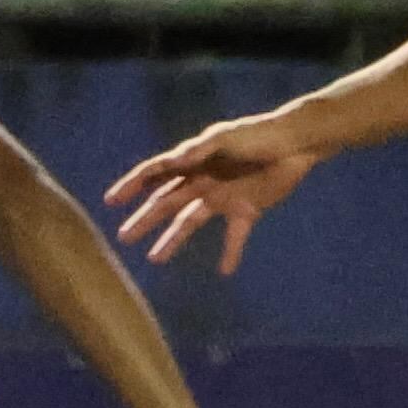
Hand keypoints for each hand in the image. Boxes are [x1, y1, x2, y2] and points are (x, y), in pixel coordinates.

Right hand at [104, 117, 318, 273]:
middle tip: (124, 237)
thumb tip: (170, 162)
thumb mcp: (225, 138)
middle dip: (145, 219)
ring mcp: (223, 198)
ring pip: (191, 223)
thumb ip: (198, 150)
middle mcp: (203, 181)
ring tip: (154, 259)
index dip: (132, 186)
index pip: (156, 174)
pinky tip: (224, 272)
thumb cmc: (259, 135)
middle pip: (167, 203)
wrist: (296, 144)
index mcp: (194, 161)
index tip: (111, 201)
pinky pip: (235, 237)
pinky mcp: (247, 210)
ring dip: (173, 240)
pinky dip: (230, 254)